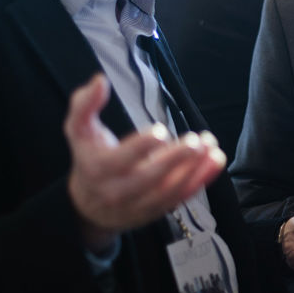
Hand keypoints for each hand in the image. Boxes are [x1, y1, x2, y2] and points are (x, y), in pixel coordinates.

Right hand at [64, 74, 225, 251]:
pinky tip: (215, 161)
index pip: (120, 160)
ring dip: (194, 171)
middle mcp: (118, 191)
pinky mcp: (156, 211)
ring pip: (169, 191)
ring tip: (212, 149)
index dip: (141, 147)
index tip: (161, 131)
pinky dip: (201, 180)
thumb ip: (84, 104)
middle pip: (149, 178)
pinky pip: (181, 198)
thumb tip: (99, 81)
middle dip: (175, 159)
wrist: (88, 206)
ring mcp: (139, 205)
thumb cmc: (88, 157)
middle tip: (196, 141)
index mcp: (98, 169)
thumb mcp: (78, 130)